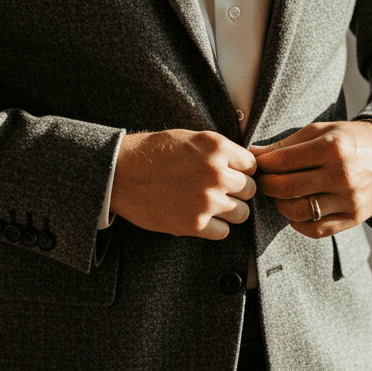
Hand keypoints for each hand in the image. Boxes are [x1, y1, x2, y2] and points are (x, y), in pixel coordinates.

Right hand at [110, 129, 256, 239]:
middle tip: (218, 190)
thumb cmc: (153, 153)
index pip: (251, 165)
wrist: (120, 174)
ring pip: (242, 213)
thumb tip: (244, 165)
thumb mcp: (190, 138)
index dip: (241, 170)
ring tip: (211, 205)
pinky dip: (215, 227)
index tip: (230, 174)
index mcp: (216, 147)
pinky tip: (201, 217)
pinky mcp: (193, 223)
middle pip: (250, 190)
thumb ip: (219, 151)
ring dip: (230, 211)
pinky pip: (223, 232)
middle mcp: (216, 173)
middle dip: (237, 191)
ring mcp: (206, 200)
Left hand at [252, 121, 371, 237]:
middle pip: (287, 188)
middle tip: (263, 181)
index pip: (283, 162)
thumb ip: (286, 144)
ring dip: (280, 205)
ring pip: (298, 212)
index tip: (256, 165)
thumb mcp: (321, 131)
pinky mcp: (354, 218)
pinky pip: (316, 229)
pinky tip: (297, 211)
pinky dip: (298, 223)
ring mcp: (349, 199)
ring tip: (280, 195)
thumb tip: (254, 154)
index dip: (263, 165)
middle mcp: (341, 175)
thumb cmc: (350, 140)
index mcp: (332, 147)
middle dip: (266, 185)